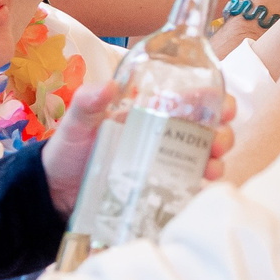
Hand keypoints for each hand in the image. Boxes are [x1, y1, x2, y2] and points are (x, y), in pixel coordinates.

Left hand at [42, 83, 235, 214]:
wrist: (55, 192)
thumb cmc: (69, 150)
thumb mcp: (76, 122)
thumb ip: (88, 102)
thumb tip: (108, 86)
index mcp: (151, 112)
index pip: (193, 100)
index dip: (216, 101)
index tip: (224, 108)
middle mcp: (165, 136)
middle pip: (209, 130)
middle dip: (222, 134)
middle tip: (217, 144)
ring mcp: (165, 164)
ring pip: (205, 158)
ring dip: (216, 161)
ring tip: (210, 169)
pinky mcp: (160, 189)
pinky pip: (189, 187)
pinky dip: (200, 188)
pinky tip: (198, 189)